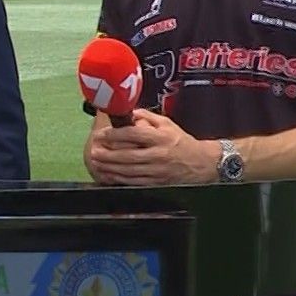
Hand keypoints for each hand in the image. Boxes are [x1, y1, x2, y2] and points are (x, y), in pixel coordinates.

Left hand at [86, 109, 214, 186]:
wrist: (201, 163)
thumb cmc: (181, 142)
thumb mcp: (166, 124)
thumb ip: (146, 117)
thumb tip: (127, 112)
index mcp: (161, 137)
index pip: (134, 134)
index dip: (115, 134)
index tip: (101, 134)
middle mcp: (159, 154)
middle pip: (128, 155)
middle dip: (107, 154)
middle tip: (93, 150)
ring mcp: (157, 171)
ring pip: (129, 171)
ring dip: (109, 167)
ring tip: (96, 162)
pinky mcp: (156, 183)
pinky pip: (134, 182)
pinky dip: (119, 179)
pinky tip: (108, 175)